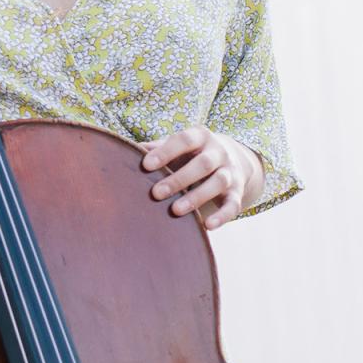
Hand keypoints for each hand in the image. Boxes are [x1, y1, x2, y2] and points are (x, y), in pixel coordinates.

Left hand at [140, 127, 262, 230]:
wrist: (231, 158)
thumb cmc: (190, 153)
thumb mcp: (176, 146)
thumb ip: (155, 148)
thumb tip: (124, 150)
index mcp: (200, 136)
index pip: (184, 140)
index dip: (166, 151)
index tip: (145, 165)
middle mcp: (219, 152)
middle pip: (203, 164)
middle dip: (179, 179)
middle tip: (155, 193)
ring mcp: (231, 172)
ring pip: (218, 183)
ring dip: (197, 197)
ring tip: (175, 210)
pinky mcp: (238, 192)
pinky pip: (234, 205)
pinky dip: (223, 216)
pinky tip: (207, 226)